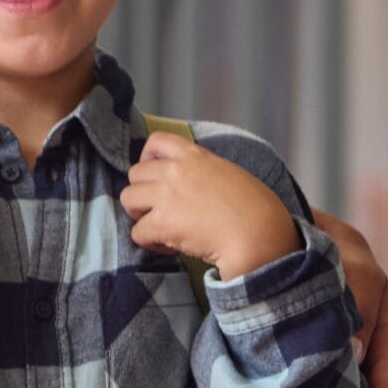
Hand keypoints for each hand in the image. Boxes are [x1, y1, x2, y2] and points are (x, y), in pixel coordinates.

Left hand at [121, 131, 298, 276]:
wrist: (259, 236)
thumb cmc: (256, 210)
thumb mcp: (230, 175)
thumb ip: (203, 173)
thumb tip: (190, 186)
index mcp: (195, 156)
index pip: (156, 141)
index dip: (148, 159)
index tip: (156, 176)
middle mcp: (176, 171)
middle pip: (135, 174)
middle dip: (144, 193)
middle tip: (161, 210)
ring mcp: (166, 195)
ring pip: (128, 199)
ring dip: (140, 215)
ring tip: (161, 227)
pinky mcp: (161, 222)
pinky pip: (137, 232)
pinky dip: (149, 242)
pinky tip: (170, 246)